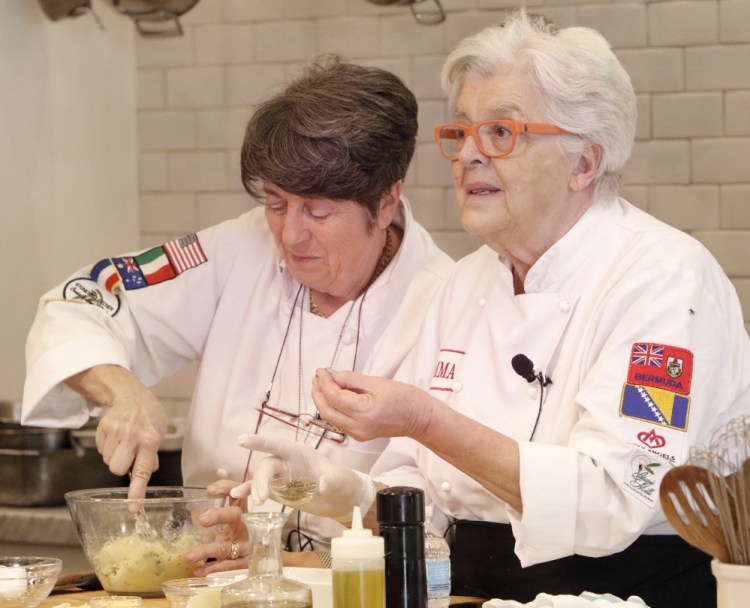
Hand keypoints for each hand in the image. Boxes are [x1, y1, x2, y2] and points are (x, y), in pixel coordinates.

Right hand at [65, 365, 167, 500]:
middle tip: (128, 456)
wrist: (131, 393)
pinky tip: (116, 435)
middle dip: (120, 467)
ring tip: (124, 441)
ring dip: (115, 455)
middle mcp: (132, 436)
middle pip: (116, 468)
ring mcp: (116, 431)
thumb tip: (148, 471)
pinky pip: (101, 449)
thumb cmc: (149, 415)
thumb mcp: (159, 432)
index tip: (133, 508)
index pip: (142, 471)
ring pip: (107, 460)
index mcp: (150, 440)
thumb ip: (152, 454)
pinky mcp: (103, 428)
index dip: (137, 492)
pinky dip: (108, 446)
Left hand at [186, 479, 248, 575]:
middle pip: (235, 516)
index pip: (237, 495)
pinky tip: (198, 571)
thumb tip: (194, 514)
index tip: (210, 490)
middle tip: (202, 519)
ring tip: (188, 556)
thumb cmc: (245, 536)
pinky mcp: (245, 563)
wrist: (267, 556)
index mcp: (243, 513)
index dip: (226, 488)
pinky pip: (227, 565)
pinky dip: (212, 568)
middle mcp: (246, 526)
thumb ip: (219, 518)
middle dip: (219, 516)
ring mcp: (247, 546)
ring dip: (207, 551)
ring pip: (226, 546)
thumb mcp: (234, 524)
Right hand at [235, 434, 375, 520]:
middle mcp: (288, 462)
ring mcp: (283, 477)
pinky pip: (260, 488)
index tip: (242, 440)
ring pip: (261, 477)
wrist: (344, 500)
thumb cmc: (344, 483)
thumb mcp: (341, 480)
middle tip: (263, 497)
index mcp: (300, 453)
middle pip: (267, 465)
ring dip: (256, 487)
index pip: (278, 445)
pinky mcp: (280, 491)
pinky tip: (235, 495)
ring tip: (259, 501)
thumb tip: (323, 485)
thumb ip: (332, 481)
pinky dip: (248, 491)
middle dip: (261, 479)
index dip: (260, 442)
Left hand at [311, 368, 431, 441]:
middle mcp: (358, 426)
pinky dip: (332, 408)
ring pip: (330, 418)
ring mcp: (358, 434)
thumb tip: (332, 376)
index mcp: (364, 412)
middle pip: (326, 411)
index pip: (334, 397)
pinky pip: (338, 422)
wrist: (418, 418)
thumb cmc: (404, 398)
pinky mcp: (359, 435)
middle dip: (318, 393)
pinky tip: (333, 396)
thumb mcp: (376, 382)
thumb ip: (351, 379)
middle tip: (317, 377)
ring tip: (322, 384)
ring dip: (323, 401)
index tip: (321, 371)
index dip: (324, 382)